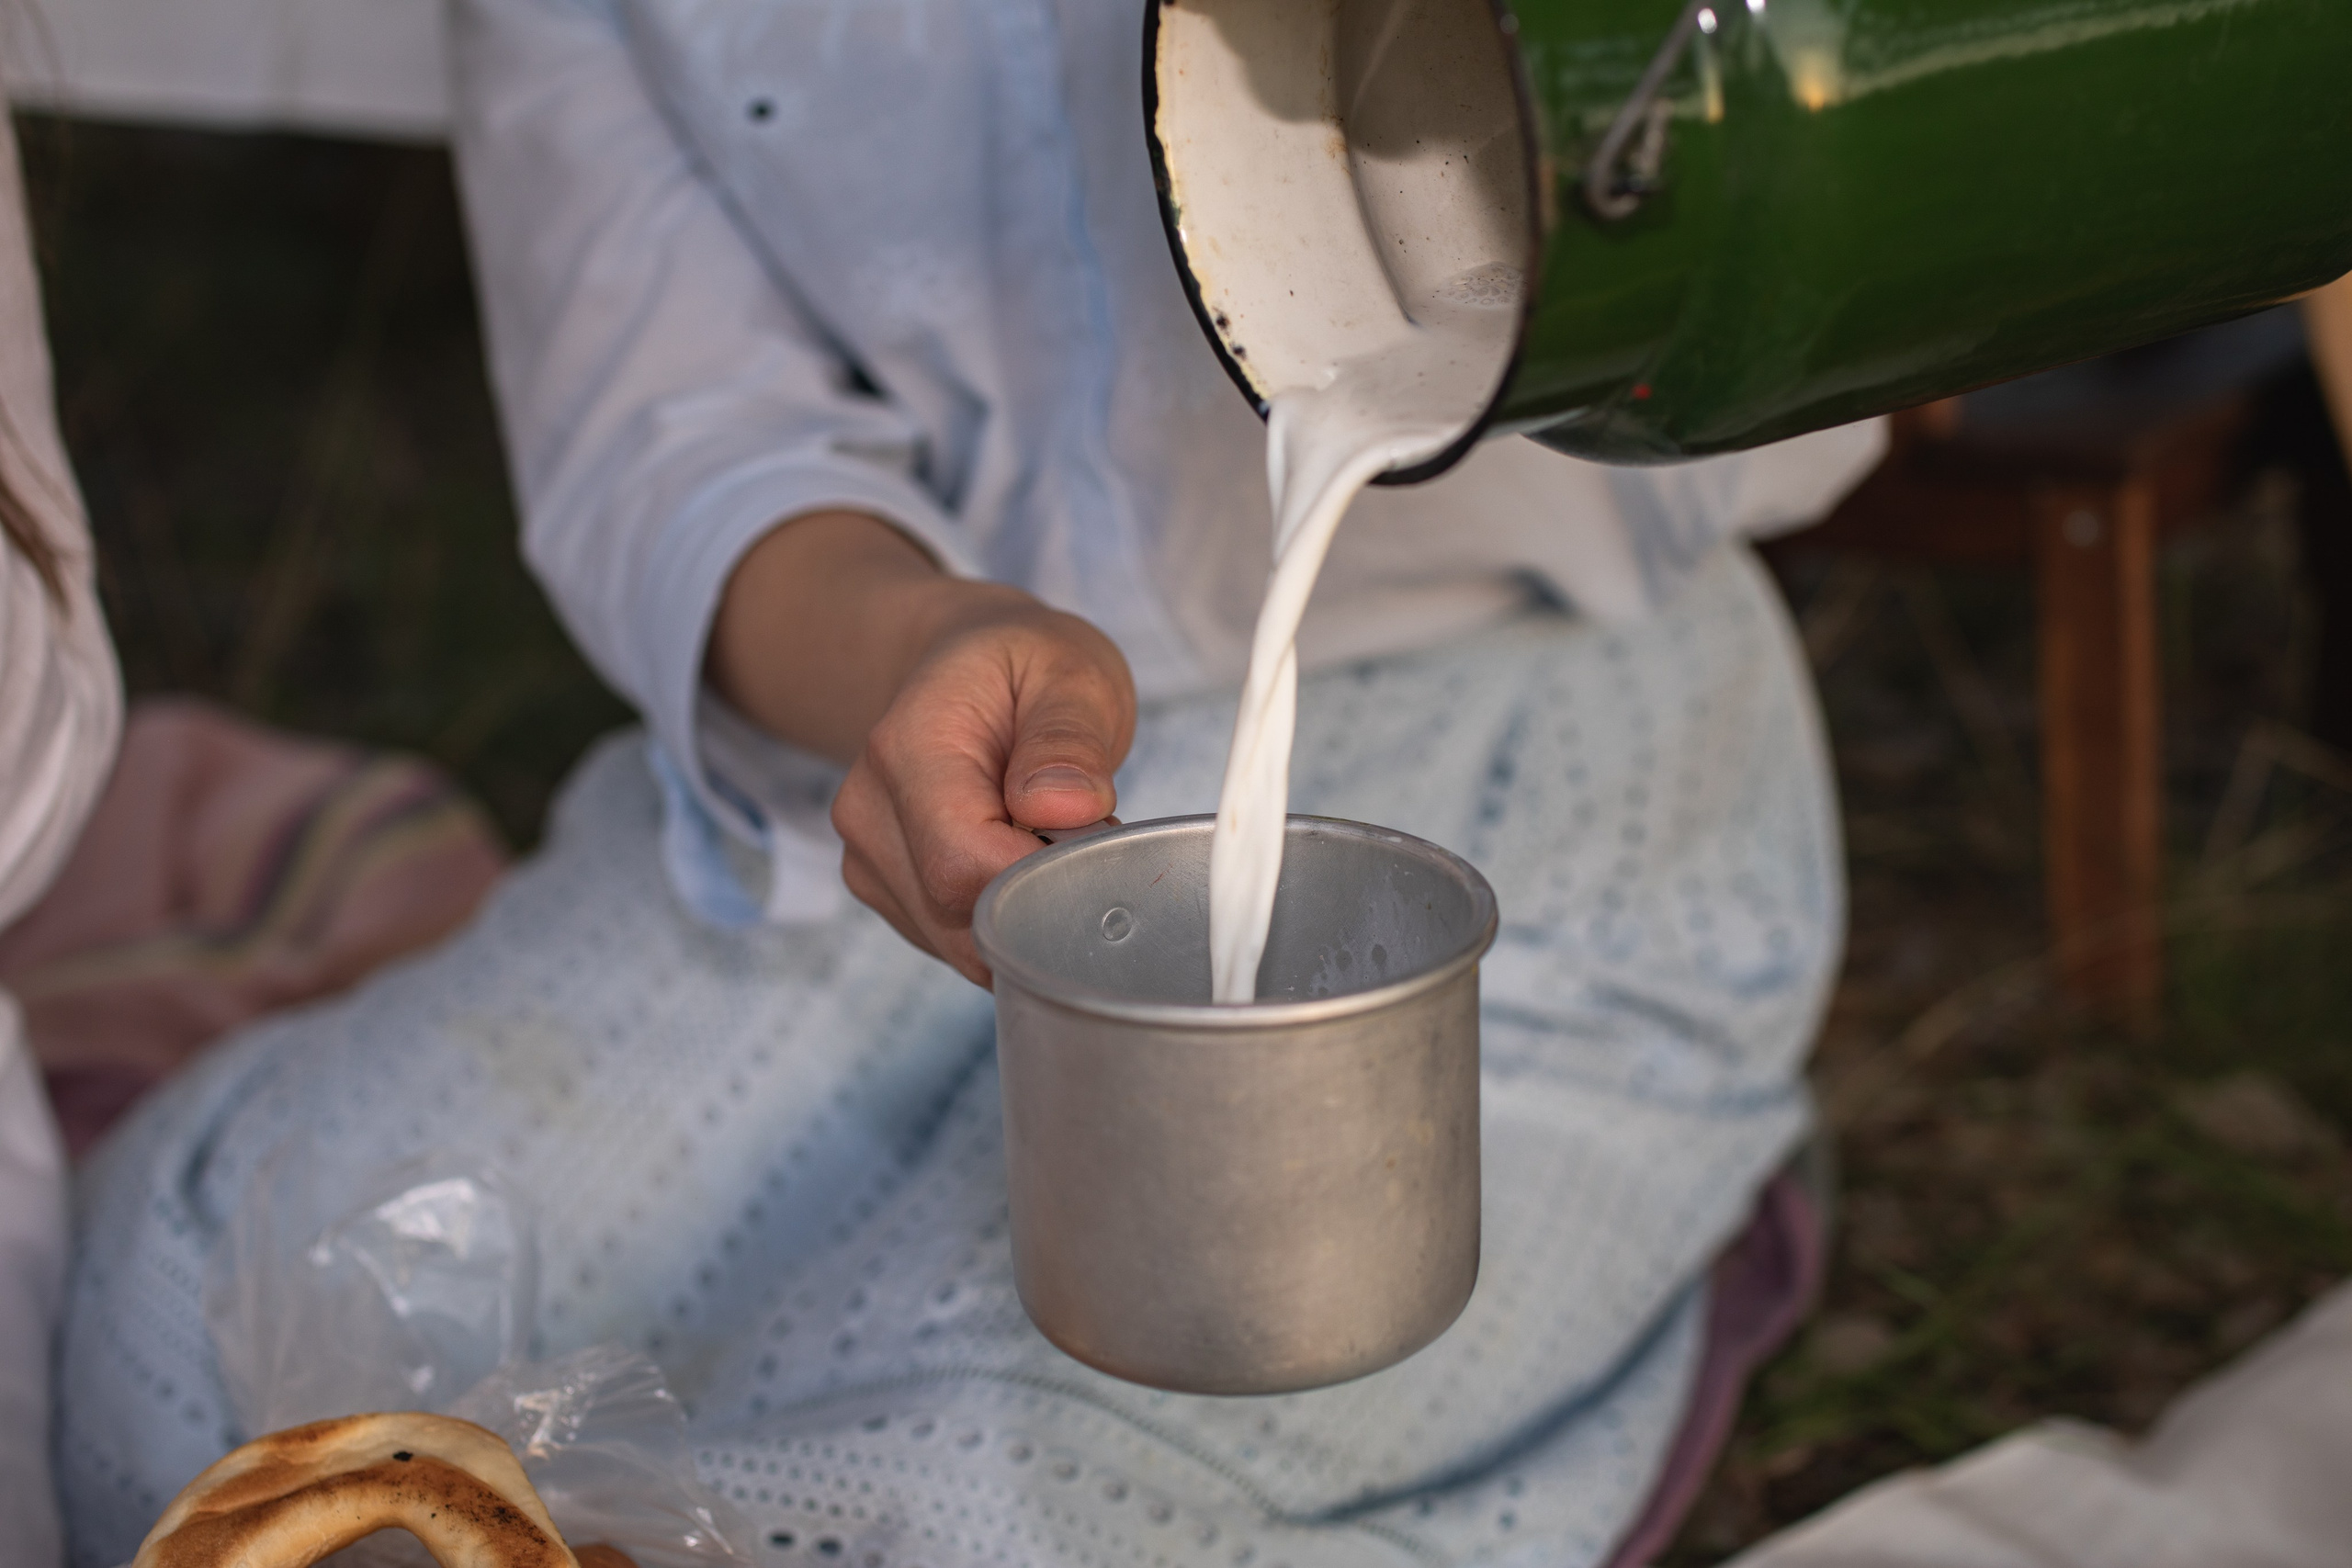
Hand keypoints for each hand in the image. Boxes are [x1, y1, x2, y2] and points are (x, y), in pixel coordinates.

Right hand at [833, 591, 1131, 981]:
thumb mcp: (1070, 672)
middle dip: (1038, 897)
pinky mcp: (883, 889)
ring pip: (957, 940)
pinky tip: (1014, 857)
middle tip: (1080, 833)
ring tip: (1043, 836)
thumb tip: (1065, 809)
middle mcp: (866, 810)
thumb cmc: (1025, 666)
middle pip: (957, 912)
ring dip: (1021, 911)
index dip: (1041, 874)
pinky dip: (1000, 919)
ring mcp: (866, 857)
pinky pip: (953, 941)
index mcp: (907, 747)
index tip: (1093, 837)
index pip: (962, 862)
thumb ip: (1069, 739)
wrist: (964, 667)